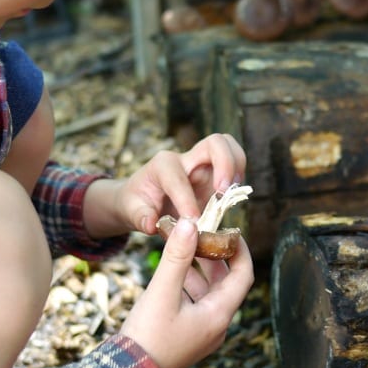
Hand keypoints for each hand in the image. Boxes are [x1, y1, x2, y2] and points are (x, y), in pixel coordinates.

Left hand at [116, 133, 245, 235]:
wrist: (142, 198)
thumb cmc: (136, 202)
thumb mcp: (130, 211)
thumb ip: (140, 217)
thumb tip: (151, 224)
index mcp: (162, 165)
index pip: (179, 178)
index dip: (186, 200)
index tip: (192, 222)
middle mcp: (186, 159)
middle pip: (215, 143)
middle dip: (225, 163)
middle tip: (223, 191)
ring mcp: (203, 165)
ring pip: (230, 149)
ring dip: (236, 168)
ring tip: (231, 194)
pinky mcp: (214, 176)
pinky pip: (234, 167)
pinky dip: (237, 180)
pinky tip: (231, 199)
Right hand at [118, 217, 253, 367]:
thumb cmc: (148, 336)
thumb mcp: (162, 292)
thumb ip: (177, 257)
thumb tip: (190, 224)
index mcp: (219, 315)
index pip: (243, 276)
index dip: (240, 251)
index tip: (230, 230)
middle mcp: (216, 326)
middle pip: (226, 284)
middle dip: (215, 257)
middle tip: (202, 234)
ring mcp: (202, 333)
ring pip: (209, 294)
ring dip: (200, 270)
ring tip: (185, 247)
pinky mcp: (187, 337)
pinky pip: (196, 305)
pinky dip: (188, 286)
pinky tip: (171, 273)